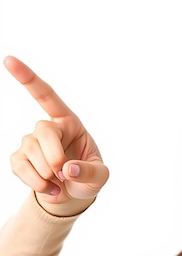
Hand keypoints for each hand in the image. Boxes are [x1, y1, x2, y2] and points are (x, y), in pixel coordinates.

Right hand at [3, 56, 108, 214]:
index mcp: (69, 122)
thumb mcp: (99, 177)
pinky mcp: (20, 159)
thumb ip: (89, 172)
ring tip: (60, 183)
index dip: (28, 78)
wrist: (72, 195)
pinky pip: (20, 167)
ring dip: (47, 173)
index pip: (47, 96)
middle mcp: (48, 128)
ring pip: (30, 151)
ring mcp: (31, 142)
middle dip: (54, 156)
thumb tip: (68, 169)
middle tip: (65, 174)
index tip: (9, 60)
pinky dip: (36, 183)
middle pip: (43, 131)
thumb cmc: (88, 178)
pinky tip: (51, 190)